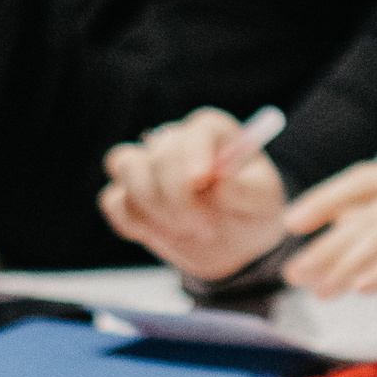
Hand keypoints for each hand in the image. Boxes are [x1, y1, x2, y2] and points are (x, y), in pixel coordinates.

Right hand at [99, 107, 291, 281]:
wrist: (235, 243)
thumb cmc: (252, 211)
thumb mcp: (263, 202)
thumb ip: (244, 190)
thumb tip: (219, 180)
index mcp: (214, 133)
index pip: (197, 133)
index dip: (195, 154)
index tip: (201, 180)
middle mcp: (176, 141)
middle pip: (158, 154)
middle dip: (177, 195)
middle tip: (204, 227)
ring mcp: (149, 166)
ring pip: (125, 165)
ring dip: (150, 204)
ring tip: (184, 230)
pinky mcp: (129, 195)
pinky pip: (113, 200)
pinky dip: (132, 221)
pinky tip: (163, 234)